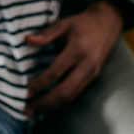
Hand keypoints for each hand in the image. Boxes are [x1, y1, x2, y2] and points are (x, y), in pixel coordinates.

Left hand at [25, 0, 122, 115]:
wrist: (108, 23)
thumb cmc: (83, 23)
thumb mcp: (64, 23)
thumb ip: (46, 34)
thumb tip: (27, 40)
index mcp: (78, 51)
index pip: (57, 72)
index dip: (41, 83)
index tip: (26, 91)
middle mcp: (87, 66)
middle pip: (65, 91)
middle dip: (46, 103)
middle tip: (28, 110)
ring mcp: (91, 74)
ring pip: (72, 96)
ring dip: (52, 106)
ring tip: (35, 111)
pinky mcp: (93, 78)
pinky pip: (76, 93)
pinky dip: (61, 102)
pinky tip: (49, 104)